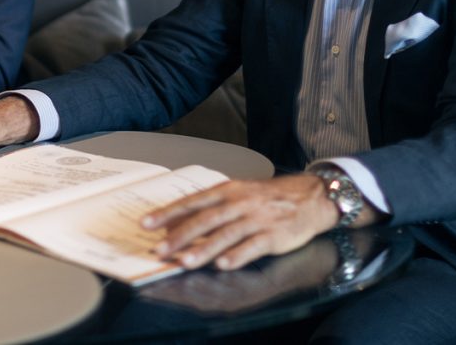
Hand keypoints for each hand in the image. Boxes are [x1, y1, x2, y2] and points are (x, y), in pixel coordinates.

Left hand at [142, 174, 340, 270]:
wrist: (308, 196)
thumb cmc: (268, 197)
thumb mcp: (239, 193)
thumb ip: (213, 206)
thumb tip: (180, 220)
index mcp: (227, 191)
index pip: (192, 202)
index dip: (168, 213)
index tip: (147, 223)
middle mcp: (239, 203)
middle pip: (204, 220)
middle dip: (179, 236)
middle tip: (159, 249)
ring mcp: (256, 219)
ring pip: (225, 234)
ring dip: (203, 249)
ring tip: (185, 262)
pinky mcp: (273, 235)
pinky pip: (252, 246)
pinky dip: (237, 256)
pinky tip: (223, 265)